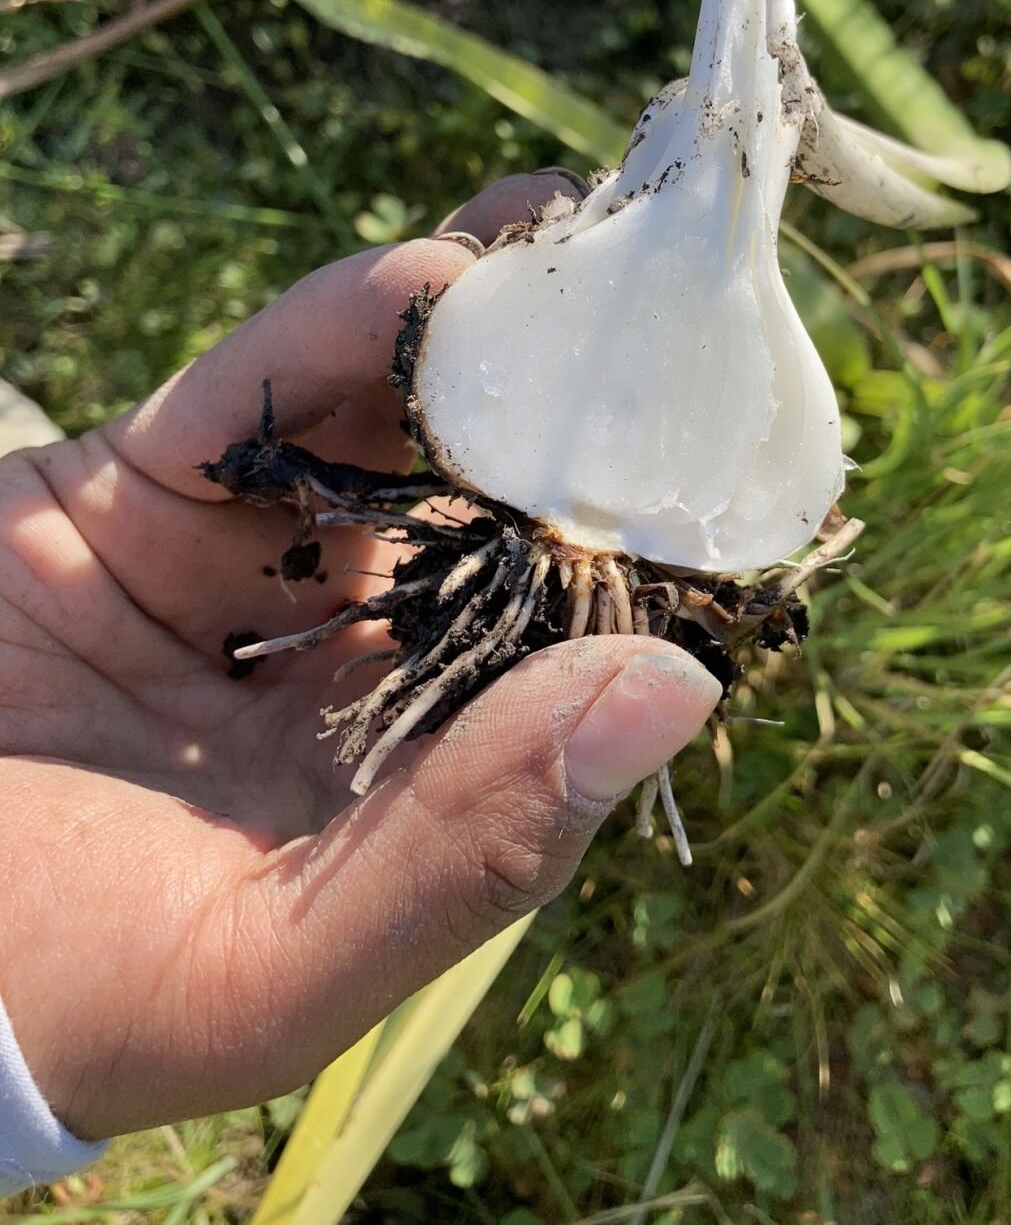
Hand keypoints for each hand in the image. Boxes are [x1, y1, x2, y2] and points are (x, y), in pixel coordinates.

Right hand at [0, 176, 720, 1139]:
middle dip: (572, 403)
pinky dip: (333, 335)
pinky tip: (420, 283)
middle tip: (668, 296)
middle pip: (490, 503)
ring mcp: (252, 560)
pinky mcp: (143, 489)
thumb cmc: (56, 987)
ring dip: (477, 335)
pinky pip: (254, 395)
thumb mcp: (275, 964)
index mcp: (412, 768)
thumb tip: (675, 697)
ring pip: (385, 423)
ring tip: (568, 242)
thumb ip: (473, 841)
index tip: (726, 455)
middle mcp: (351, 649)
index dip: (644, 547)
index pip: (558, 640)